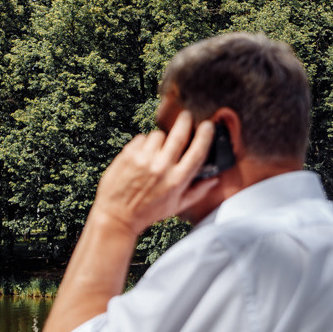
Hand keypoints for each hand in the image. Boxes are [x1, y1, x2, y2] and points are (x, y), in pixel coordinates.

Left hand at [88, 110, 217, 236]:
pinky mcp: (128, 155)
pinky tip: (142, 155)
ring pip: (158, 135)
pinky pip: (141, 138)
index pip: (197, 152)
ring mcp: (143, 160)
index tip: (208, 125)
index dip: (205, 135)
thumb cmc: (148, 212)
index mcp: (177, 181)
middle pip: (179, 134)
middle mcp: (162, 168)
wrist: (117, 215)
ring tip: (157, 150)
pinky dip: (144, 144)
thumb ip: (198, 192)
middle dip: (185, 121)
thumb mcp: (176, 206)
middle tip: (186, 116)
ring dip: (161, 139)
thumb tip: (215, 179)